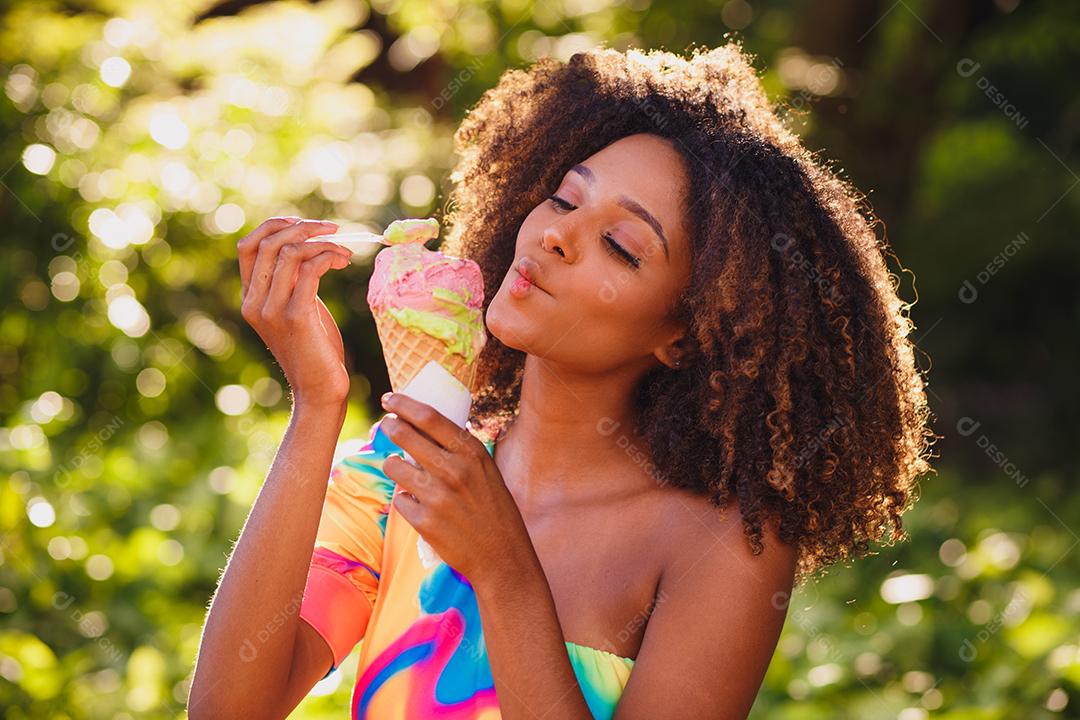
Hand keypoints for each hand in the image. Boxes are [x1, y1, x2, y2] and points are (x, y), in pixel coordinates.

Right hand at [237, 217, 352, 407]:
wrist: (320, 391)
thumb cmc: (315, 351)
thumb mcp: (298, 309)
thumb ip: (292, 283)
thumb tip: (308, 248)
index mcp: (250, 299)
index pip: (248, 246)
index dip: (274, 226)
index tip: (305, 223)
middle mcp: (254, 303)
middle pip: (269, 243)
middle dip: (304, 228)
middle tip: (334, 229)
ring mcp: (272, 310)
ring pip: (291, 252)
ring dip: (324, 244)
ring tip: (345, 253)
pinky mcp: (296, 317)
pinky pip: (309, 270)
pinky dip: (329, 257)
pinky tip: (343, 262)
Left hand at [378, 392, 530, 585]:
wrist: (502, 556)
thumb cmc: (494, 509)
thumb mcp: (486, 470)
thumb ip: (460, 451)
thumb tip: (425, 429)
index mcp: (471, 452)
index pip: (428, 417)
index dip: (403, 403)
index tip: (389, 397)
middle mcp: (453, 470)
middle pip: (404, 435)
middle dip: (390, 426)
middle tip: (387, 425)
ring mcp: (437, 496)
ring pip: (394, 467)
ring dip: (393, 465)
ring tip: (402, 469)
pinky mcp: (424, 522)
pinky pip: (399, 500)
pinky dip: (405, 500)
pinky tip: (419, 505)